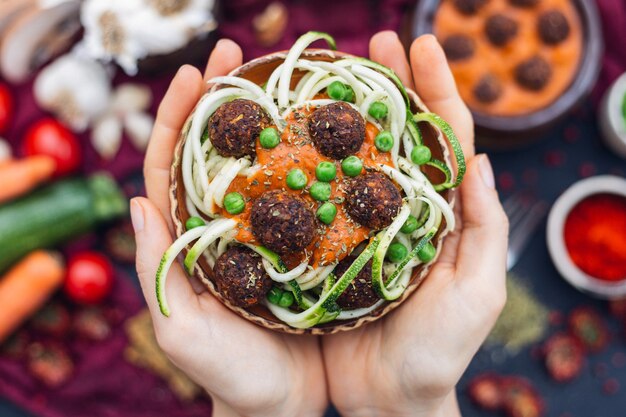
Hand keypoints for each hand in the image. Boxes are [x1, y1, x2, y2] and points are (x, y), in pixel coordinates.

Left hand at [131, 40, 326, 416]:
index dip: (178, 119)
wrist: (279, 404)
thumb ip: (159, 272)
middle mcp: (222, 227)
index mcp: (187, 240)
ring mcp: (261, 232)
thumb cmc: (231, 375)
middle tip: (242, 51)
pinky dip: (308, 160)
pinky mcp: (296, 244)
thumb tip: (137, 203)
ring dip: (269, 119)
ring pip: (260, 164)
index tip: (197, 72)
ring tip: (290, 77)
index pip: (171, 168)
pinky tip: (330, 137)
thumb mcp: (184, 330)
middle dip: (224, 97)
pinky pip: (299, 194)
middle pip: (216, 152)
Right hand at [322, 32, 507, 416]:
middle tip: (371, 41)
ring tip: (326, 73)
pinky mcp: (327, 244)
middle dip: (388, 83)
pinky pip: (317, 195)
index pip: (444, 138)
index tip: (418, 44)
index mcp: (441, 212)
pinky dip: (307, 162)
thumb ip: (483, 228)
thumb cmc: (438, 350)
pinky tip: (290, 137)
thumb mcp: (477, 292)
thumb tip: (478, 160)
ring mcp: (361, 223)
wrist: (388, 396)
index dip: (434, 89)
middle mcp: (399, 208)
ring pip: (354, 156)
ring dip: (343, 112)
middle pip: (397, 134)